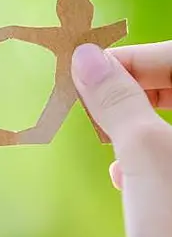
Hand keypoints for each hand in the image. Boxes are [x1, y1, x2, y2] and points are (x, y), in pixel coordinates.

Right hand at [71, 42, 171, 236]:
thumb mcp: (141, 150)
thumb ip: (116, 98)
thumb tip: (86, 58)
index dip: (136, 59)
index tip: (88, 69)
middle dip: (137, 91)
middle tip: (95, 104)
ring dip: (139, 125)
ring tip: (108, 145)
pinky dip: (150, 155)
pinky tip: (124, 177)